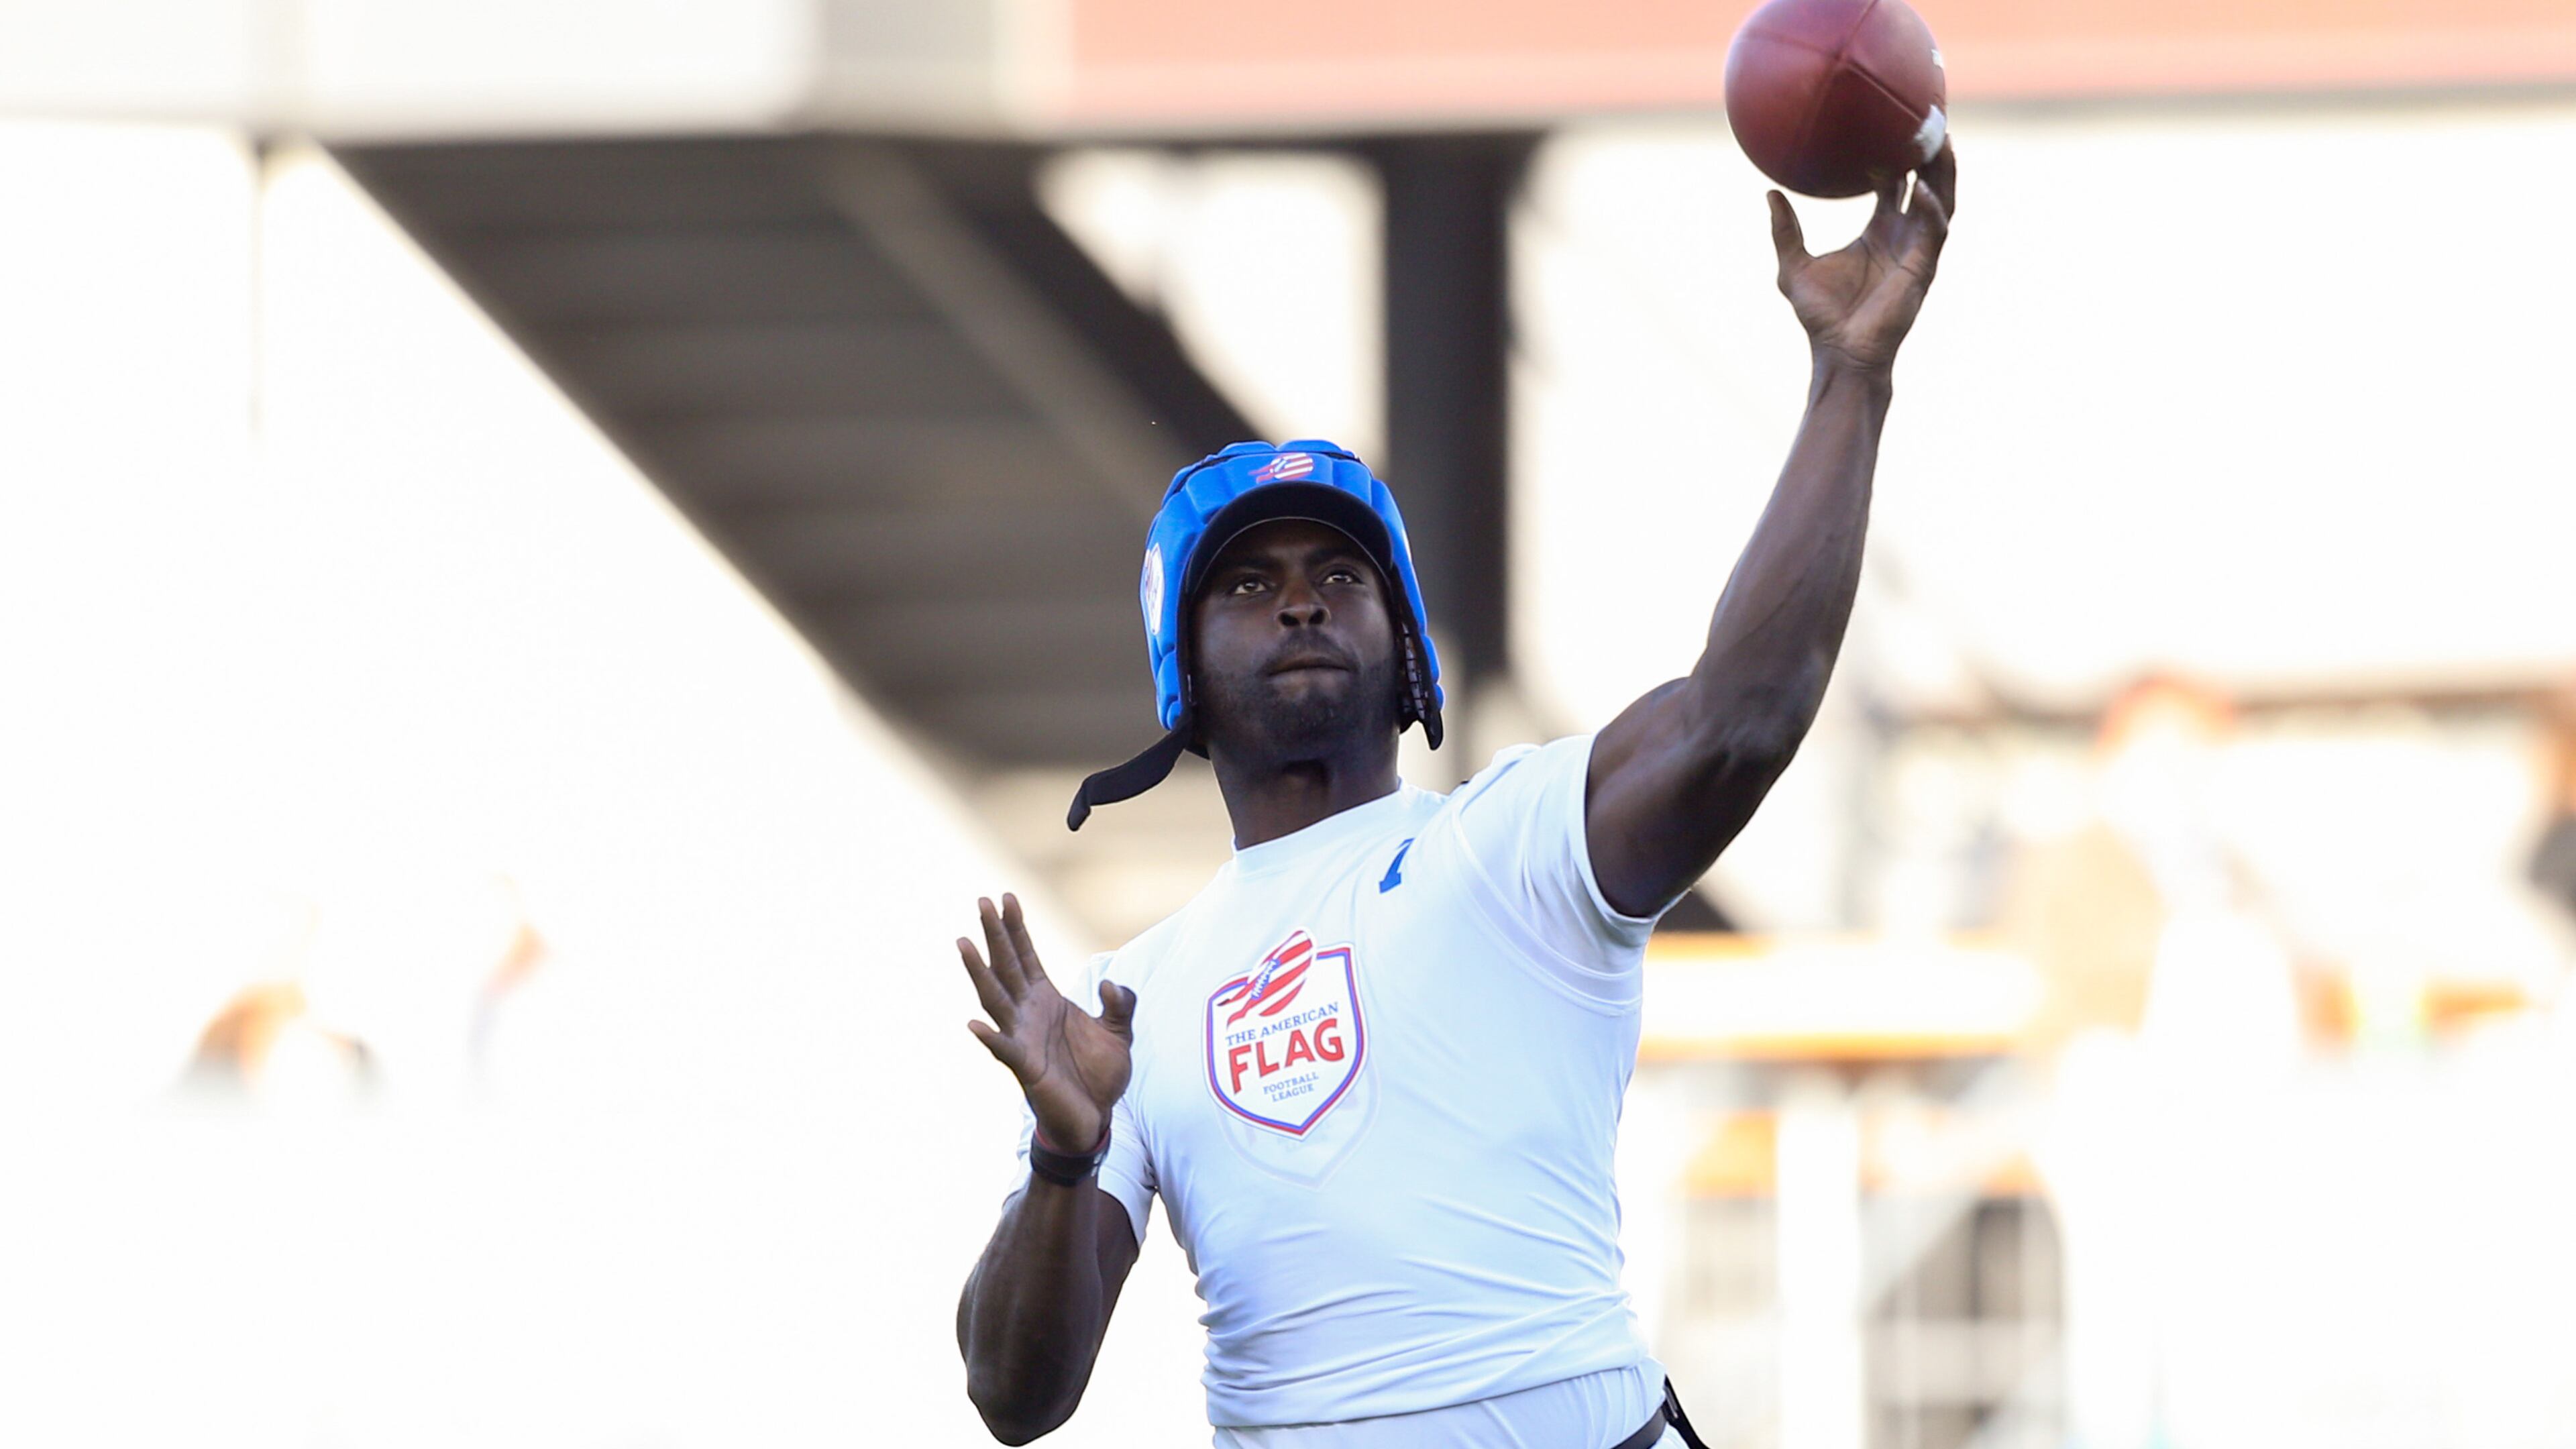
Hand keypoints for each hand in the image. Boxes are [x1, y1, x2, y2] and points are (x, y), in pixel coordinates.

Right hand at [956, 894, 1134, 1153]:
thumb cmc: (1100, 1075)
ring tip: (964, 943)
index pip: (1026, 955)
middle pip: (1006, 966)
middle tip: (982, 900)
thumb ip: (1120, 1005)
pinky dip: (989, 1036)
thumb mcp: (1120, 1033)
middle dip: (995, 934)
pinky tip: (973, 1023)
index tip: (1006, 897)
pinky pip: (1004, 1049)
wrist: (1096, 1118)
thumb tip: (1114, 985)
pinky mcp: (1025, 1067)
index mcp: (1046, 1000)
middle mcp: (1028, 1013)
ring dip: (980, 972)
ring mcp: (1022, 1037)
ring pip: (995, 999)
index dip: (1016, 927)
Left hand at [1769, 142, 1954, 372]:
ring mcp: (1916, 251)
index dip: (1896, 155)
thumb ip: (1785, 230)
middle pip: (1926, 184)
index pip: (1895, 185)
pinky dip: (1930, 210)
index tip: (1889, 123)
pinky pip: (1933, 232)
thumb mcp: (1793, 265)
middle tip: (1928, 119)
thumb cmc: (1820, 315)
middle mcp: (1902, 236)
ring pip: (1940, 201)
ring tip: (1942, 141)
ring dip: (1943, 172)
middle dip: (1931, 154)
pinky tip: (1921, 192)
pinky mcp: (1922, 269)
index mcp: (1878, 232)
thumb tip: (1769, 193)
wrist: (1839, 353)